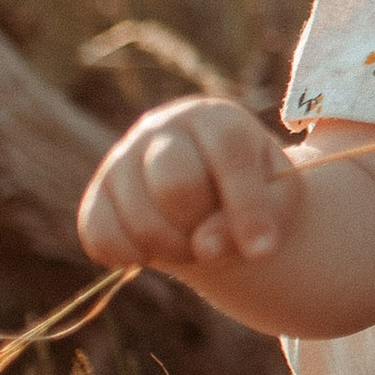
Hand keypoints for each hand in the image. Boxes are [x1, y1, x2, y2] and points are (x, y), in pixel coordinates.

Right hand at [77, 95, 301, 273]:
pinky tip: (153, 252)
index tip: (262, 251)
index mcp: (215, 117)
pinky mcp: (97, 193)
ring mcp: (122, 157)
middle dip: (202, 226)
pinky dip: (130, 256)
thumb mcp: (276, 199)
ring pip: (140, 219)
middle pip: (175, 184)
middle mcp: (162, 127)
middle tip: (217, 238)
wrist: (214, 196)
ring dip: (174, 250)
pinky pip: (101, 236)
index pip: (228, 155)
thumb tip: (205, 247)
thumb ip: (256, 217)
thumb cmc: (256, 191)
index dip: (247, 207)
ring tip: (193, 244)